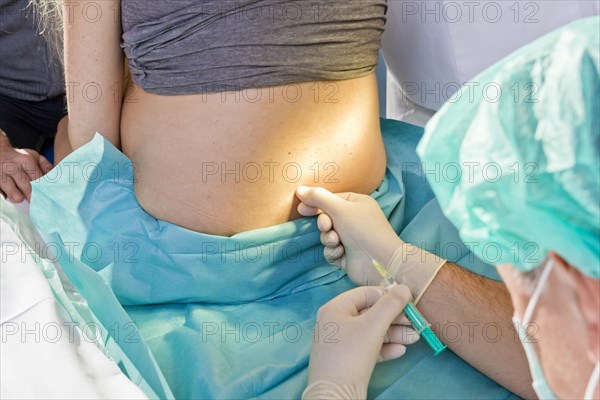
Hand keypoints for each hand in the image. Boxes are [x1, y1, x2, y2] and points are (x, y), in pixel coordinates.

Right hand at [1, 132, 52, 201]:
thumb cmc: (20, 158)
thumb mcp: (34, 156)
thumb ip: (46, 167)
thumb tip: (57, 178)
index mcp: (27, 160)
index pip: (38, 179)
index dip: (43, 190)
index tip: (48, 199)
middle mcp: (13, 166)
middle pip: (26, 185)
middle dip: (32, 196)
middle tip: (38, 204)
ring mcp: (1, 173)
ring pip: (11, 189)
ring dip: (17, 197)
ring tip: (20, 200)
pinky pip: (0, 192)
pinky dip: (5, 196)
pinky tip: (8, 198)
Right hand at [295, 186, 402, 285]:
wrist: (379, 261)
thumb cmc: (363, 229)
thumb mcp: (340, 208)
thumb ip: (318, 198)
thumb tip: (299, 190)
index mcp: (356, 203)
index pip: (330, 200)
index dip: (316, 204)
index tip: (302, 208)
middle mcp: (353, 220)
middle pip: (326, 218)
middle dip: (324, 224)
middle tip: (328, 227)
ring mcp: (350, 239)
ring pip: (326, 236)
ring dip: (329, 239)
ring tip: (338, 242)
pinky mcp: (346, 256)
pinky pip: (330, 250)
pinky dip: (333, 252)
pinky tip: (342, 253)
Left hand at [303, 284, 417, 398]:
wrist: (335, 395)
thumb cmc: (351, 354)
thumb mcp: (373, 326)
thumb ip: (390, 305)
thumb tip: (404, 287)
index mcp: (335, 309)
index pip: (365, 293)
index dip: (386, 295)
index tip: (407, 301)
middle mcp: (336, 323)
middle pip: (370, 313)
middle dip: (395, 318)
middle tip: (415, 321)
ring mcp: (341, 343)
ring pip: (372, 332)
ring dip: (395, 333)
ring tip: (416, 337)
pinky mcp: (348, 360)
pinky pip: (369, 348)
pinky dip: (385, 348)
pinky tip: (401, 351)